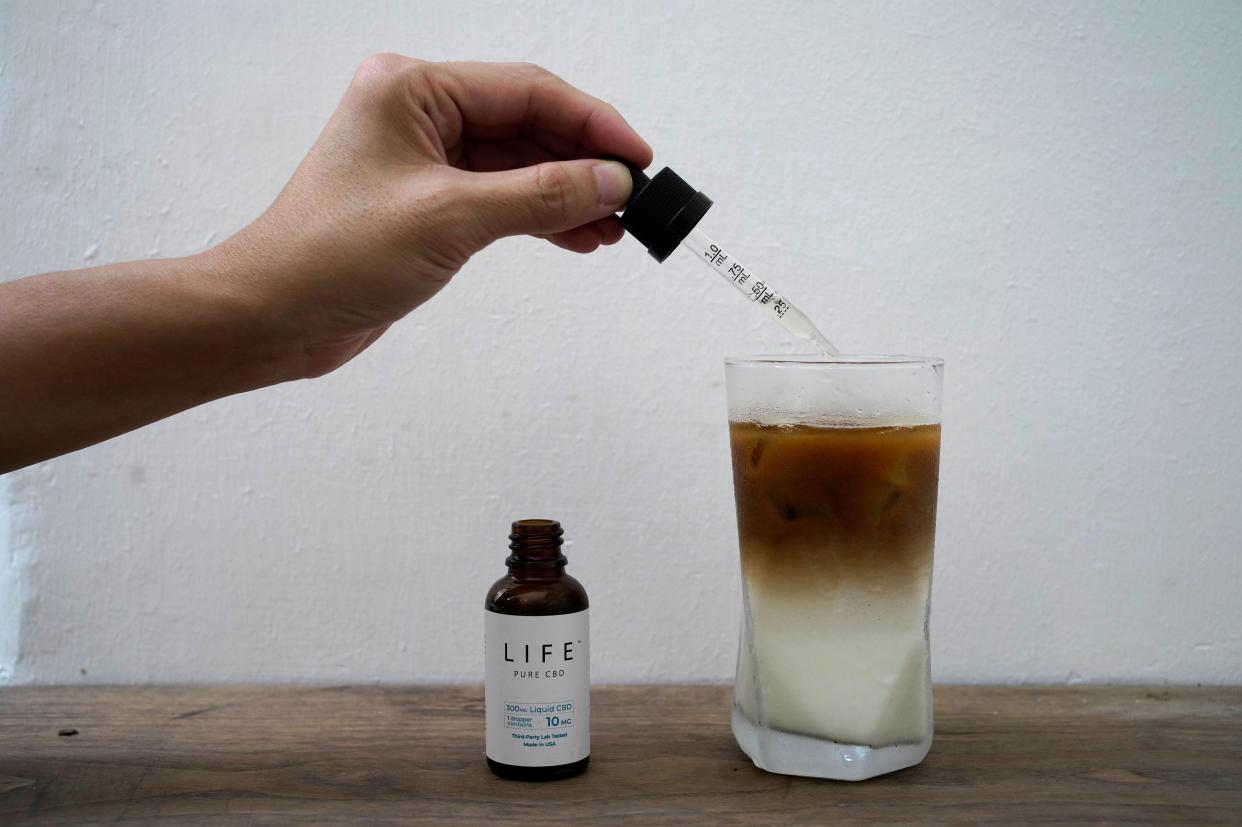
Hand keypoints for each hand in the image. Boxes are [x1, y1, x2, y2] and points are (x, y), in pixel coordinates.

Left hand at [211, 55, 652, 377]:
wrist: (273, 316)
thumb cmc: (329, 257)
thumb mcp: (450, 219)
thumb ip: (539, 196)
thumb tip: (609, 181)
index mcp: (411, 89)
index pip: (527, 91)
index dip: (592, 123)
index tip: (638, 157)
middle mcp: (416, 113)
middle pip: (527, 124)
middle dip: (583, 162)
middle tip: (634, 197)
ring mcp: (421, 158)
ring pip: (518, 163)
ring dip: (566, 192)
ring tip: (614, 225)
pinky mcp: (425, 200)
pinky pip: (500, 195)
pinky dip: (539, 215)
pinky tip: (577, 235)